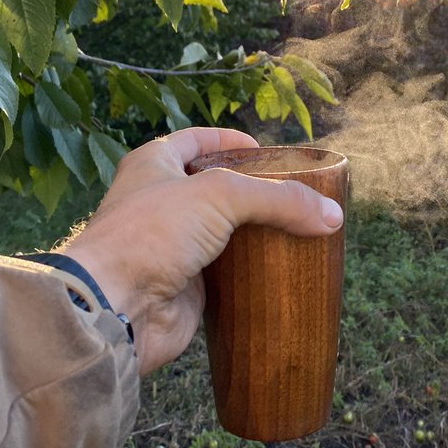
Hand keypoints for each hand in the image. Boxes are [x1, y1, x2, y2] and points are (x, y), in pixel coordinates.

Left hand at [58, 128, 343, 373]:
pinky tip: (283, 270)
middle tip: (293, 194)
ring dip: (256, 234)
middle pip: (215, 190)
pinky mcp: (187, 287)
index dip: (229, 140)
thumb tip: (332, 216)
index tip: (264, 149)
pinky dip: (253, 273)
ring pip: (224, 235)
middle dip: (252, 192)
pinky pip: (228, 275)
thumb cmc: (150, 234)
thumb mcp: (219, 197)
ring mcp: (173, 248)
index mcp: (154, 166)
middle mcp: (161, 204)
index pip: (196, 142)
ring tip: (299, 230)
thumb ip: (277, 199)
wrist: (115, 307)